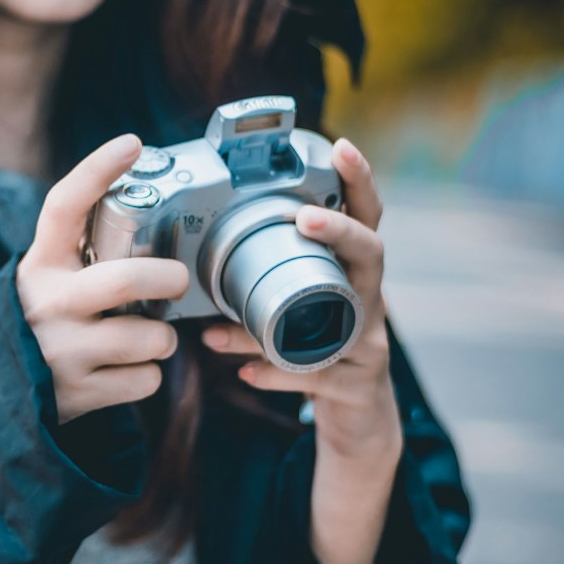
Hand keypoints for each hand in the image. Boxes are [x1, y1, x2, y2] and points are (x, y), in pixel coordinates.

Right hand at [16, 133, 189, 425]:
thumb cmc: (48, 318)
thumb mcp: (52, 277)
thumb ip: (88, 252)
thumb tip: (151, 215)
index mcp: (42, 263)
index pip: (65, 206)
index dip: (97, 171)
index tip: (131, 143)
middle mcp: (48, 302)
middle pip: (126, 279)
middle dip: (168, 278)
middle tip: (177, 280)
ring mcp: (62, 350)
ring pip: (148, 337)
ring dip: (162, 338)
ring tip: (147, 336)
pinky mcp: (78, 393)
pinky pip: (145, 380)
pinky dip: (147, 375)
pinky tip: (125, 370)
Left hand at [199, 137, 402, 472]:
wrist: (356, 416)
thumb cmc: (317, 349)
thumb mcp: (298, 308)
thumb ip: (265, 280)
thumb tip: (192, 255)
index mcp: (351, 271)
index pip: (365, 217)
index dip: (358, 181)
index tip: (341, 147)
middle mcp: (368, 300)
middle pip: (371, 254)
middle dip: (340, 232)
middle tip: (305, 218)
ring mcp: (368, 343)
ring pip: (335, 323)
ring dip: (279, 318)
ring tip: (229, 321)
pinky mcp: (357, 386)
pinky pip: (317, 376)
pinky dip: (278, 372)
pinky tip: (246, 371)